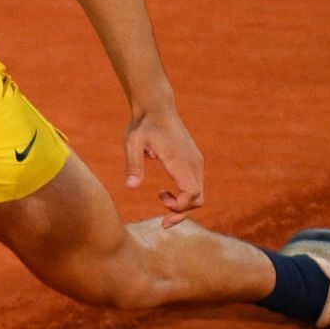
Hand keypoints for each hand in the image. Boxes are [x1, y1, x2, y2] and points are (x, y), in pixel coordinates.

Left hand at [124, 104, 204, 227]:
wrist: (157, 108)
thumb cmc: (143, 125)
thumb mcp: (132, 142)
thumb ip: (133, 165)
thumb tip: (131, 188)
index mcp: (179, 160)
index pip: (192, 192)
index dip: (180, 206)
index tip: (161, 201)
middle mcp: (193, 163)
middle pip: (199, 199)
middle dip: (182, 213)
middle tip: (162, 220)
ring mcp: (196, 162)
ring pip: (199, 195)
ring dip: (183, 206)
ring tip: (161, 203)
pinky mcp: (194, 162)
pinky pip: (195, 186)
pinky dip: (185, 197)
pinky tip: (165, 194)